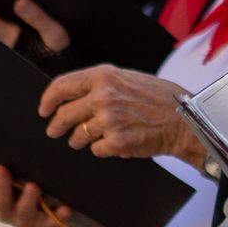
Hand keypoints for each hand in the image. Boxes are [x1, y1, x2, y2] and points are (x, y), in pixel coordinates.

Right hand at [0, 152, 79, 226]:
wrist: (51, 218)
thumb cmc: (23, 185)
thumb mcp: (10, 172)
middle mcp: (4, 209)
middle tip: (1, 168)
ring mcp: (24, 219)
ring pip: (22, 212)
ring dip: (27, 199)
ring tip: (33, 186)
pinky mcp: (45, 226)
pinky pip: (51, 223)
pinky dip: (57, 216)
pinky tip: (65, 208)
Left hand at [37, 67, 202, 165]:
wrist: (184, 119)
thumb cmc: (159, 98)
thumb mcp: (127, 78)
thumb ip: (99, 84)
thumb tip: (71, 96)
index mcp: (103, 76)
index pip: (61, 87)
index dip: (48, 100)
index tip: (43, 109)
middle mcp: (102, 97)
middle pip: (64, 115)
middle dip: (55, 126)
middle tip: (53, 131)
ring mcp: (108, 121)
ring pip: (77, 136)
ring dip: (79, 140)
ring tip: (90, 138)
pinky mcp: (116, 142)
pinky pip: (96, 149)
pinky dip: (102, 149)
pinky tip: (114, 143)